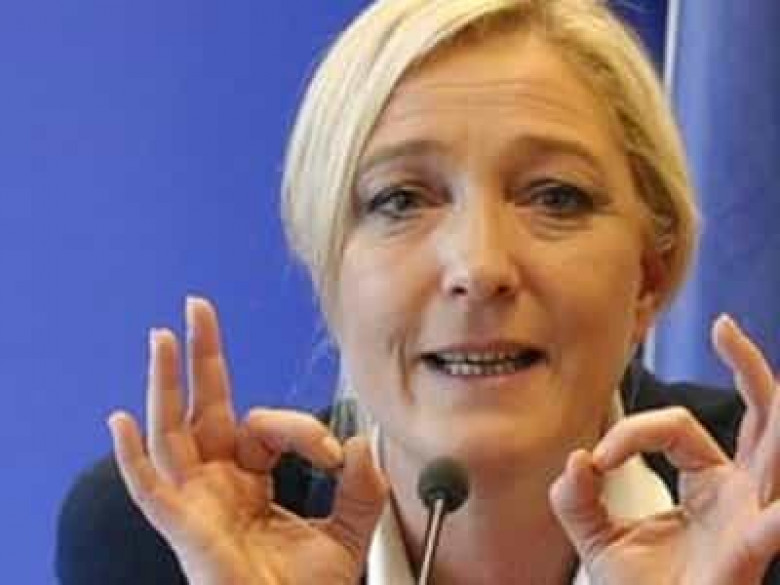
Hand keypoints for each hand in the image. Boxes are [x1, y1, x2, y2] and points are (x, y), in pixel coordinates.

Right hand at [108, 297, 387, 584]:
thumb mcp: (346, 533)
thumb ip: (361, 488)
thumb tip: (356, 441)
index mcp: (249, 481)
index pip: (266, 427)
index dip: (299, 428)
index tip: (329, 451)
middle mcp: (216, 483)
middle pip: (202, 409)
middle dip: (201, 357)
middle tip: (199, 308)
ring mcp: (195, 502)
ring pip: (171, 432)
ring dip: (165, 384)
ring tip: (164, 336)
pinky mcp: (182, 527)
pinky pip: (148, 489)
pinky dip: (130, 456)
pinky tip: (120, 418)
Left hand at [550, 315, 779, 584]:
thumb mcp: (597, 539)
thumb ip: (576, 498)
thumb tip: (576, 459)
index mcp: (706, 482)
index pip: (675, 427)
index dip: (631, 432)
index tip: (597, 460)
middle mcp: (738, 493)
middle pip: (757, 419)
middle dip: (747, 368)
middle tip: (723, 326)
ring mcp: (750, 520)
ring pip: (774, 451)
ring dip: (771, 405)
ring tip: (746, 352)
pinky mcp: (747, 554)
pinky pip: (770, 525)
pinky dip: (776, 510)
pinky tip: (775, 500)